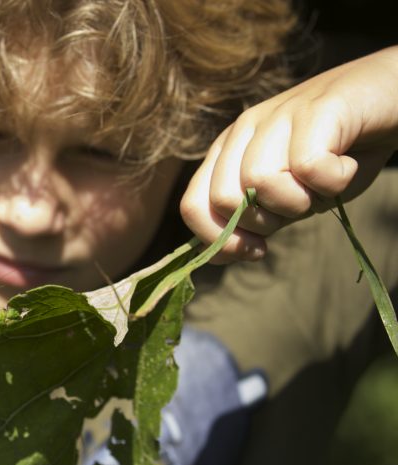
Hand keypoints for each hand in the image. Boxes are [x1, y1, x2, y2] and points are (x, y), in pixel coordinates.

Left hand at [181, 46, 397, 261]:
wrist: (392, 101)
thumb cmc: (337, 156)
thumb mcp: (285, 197)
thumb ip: (251, 219)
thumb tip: (218, 256)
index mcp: (227, 152)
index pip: (193, 206)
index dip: (219, 241)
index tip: (257, 249)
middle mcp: (244, 130)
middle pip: (223, 199)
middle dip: (263, 222)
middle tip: (299, 207)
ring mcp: (277, 115)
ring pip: (260, 182)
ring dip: (301, 200)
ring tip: (325, 182)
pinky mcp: (317, 109)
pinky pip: (308, 166)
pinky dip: (334, 181)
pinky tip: (345, 165)